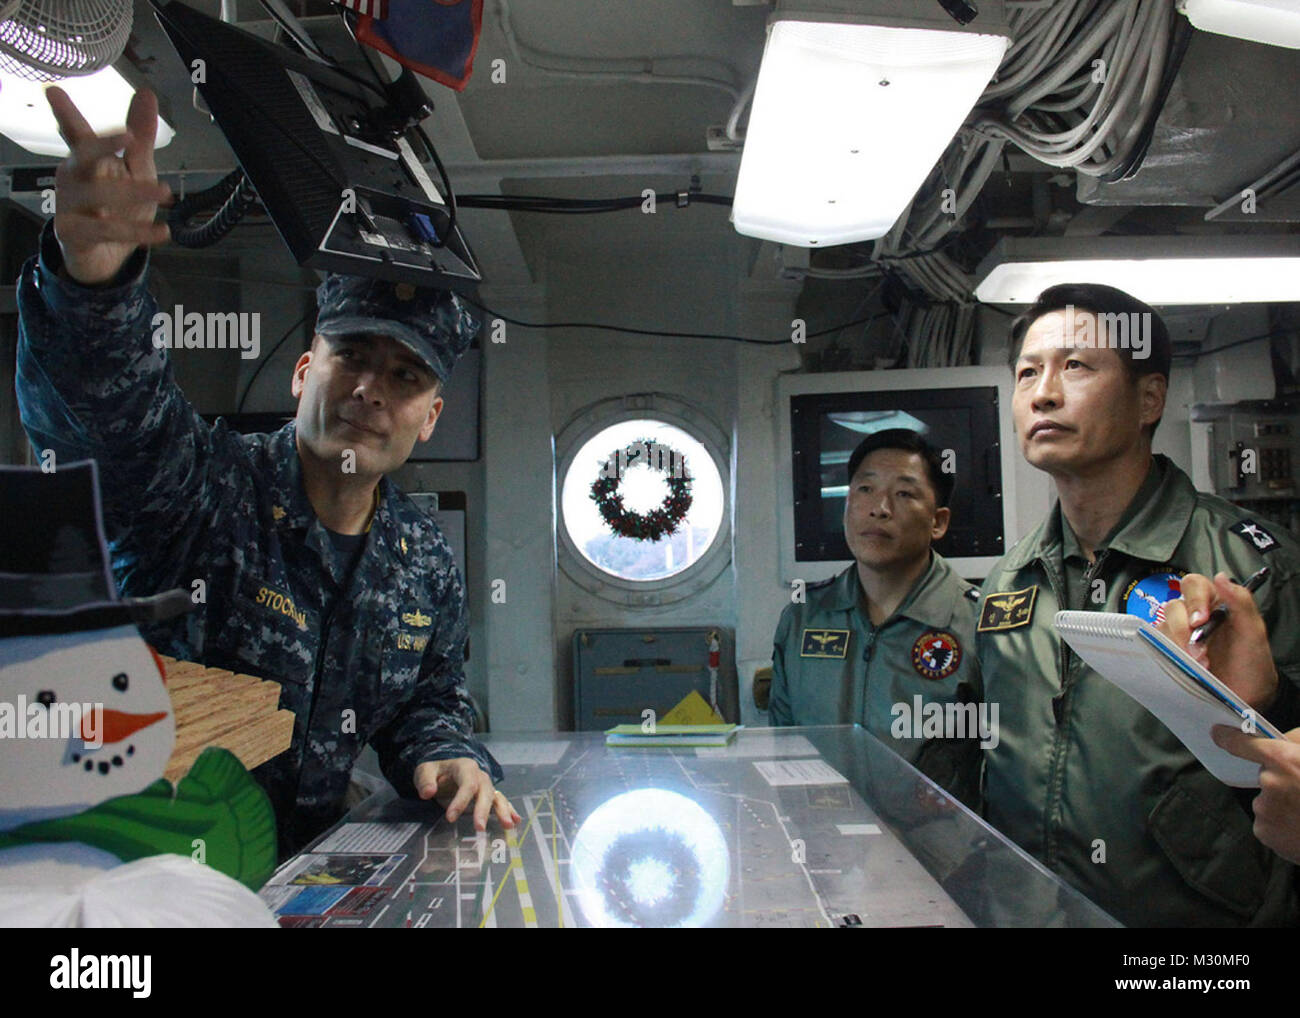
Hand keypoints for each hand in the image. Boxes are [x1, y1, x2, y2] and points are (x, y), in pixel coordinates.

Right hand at [47, 86, 171, 284]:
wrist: (106, 257)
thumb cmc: (116, 208)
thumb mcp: (136, 171)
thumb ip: (141, 138)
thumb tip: (146, 94)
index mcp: (86, 159)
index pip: (75, 133)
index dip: (66, 114)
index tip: (55, 93)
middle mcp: (74, 179)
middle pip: (82, 156)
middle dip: (103, 145)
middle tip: (128, 136)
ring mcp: (70, 206)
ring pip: (97, 194)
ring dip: (134, 191)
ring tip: (165, 192)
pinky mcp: (74, 233)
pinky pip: (106, 230)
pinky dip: (136, 231)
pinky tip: (160, 232)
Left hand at [414, 758, 519, 831]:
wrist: (443, 770)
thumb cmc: (435, 771)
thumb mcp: (425, 771)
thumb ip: (425, 781)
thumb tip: (428, 793)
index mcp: (465, 767)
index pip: (467, 784)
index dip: (461, 801)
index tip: (450, 818)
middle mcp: (479, 776)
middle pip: (485, 792)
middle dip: (483, 810)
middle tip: (479, 828)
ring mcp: (486, 786)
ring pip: (496, 797)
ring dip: (503, 811)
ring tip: (507, 826)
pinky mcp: (487, 796)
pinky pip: (500, 802)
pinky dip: (508, 810)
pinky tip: (515, 821)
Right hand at [1156, 571, 1278, 711]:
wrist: (1245, 697)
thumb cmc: (1252, 664)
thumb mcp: (1254, 632)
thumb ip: (1241, 602)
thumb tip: (1222, 577)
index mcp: (1215, 602)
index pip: (1194, 585)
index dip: (1194, 599)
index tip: (1200, 621)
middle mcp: (1193, 615)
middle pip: (1174, 606)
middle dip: (1184, 629)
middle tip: (1199, 651)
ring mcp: (1178, 634)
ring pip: (1162, 625)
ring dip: (1178, 645)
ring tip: (1199, 665)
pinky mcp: (1166, 651)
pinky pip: (1154, 644)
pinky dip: (1166, 654)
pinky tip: (1183, 665)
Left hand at [1212, 725, 1299, 863]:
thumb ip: (1297, 742)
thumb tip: (1278, 739)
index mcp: (1285, 760)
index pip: (1244, 743)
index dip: (1230, 737)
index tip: (1217, 733)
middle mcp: (1270, 783)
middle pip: (1265, 776)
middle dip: (1282, 782)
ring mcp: (1265, 810)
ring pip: (1267, 802)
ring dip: (1283, 806)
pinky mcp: (1265, 833)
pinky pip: (1268, 824)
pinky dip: (1282, 827)